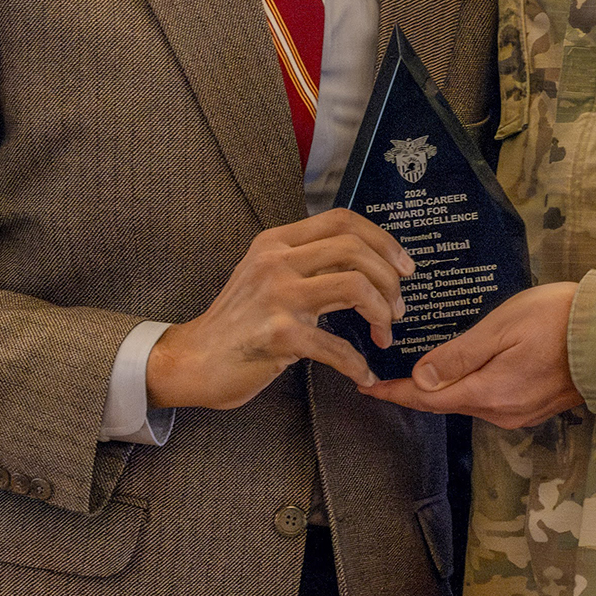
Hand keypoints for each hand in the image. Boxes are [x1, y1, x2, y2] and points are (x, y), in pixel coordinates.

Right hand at [146, 208, 412, 409]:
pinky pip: (337, 347)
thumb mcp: (266, 276)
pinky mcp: (278, 336)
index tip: (403, 267)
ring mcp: (276, 297)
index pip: (342, 220)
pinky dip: (358, 364)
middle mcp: (276, 261)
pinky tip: (362, 374)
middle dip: (390, 280)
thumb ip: (306, 262)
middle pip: (356, 250)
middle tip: (397, 309)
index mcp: (277, 242)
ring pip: (355, 287)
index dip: (382, 240)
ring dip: (381, 313)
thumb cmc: (237, 322)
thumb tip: (364, 262)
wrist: (192, 361)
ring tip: (384, 334)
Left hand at [362, 282, 582, 428]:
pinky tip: (468, 370)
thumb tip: (420, 380)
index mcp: (490, 393)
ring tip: (425, 367)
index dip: (395, 394)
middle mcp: (503, 413)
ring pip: (470, 402)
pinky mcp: (536, 407)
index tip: (367, 388)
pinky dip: (472, 387)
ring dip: (447, 387)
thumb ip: (459, 355)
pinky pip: (492, 400)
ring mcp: (522, 413)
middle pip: (448, 403)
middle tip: (389, 371)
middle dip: (418, 390)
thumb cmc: (559, 319)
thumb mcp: (502, 328)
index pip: (429, 399)